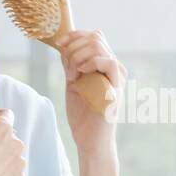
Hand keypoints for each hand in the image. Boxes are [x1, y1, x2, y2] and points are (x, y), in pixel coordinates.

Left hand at [56, 28, 126, 159]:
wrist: (90, 140)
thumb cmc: (83, 114)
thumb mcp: (73, 83)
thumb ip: (71, 64)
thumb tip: (64, 45)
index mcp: (105, 66)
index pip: (95, 36)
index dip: (75, 35)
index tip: (59, 44)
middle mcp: (114, 69)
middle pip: (96, 37)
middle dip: (73, 46)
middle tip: (66, 68)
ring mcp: (117, 77)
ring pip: (99, 46)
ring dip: (78, 56)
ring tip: (72, 76)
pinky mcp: (116, 88)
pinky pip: (109, 62)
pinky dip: (90, 62)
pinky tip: (79, 74)